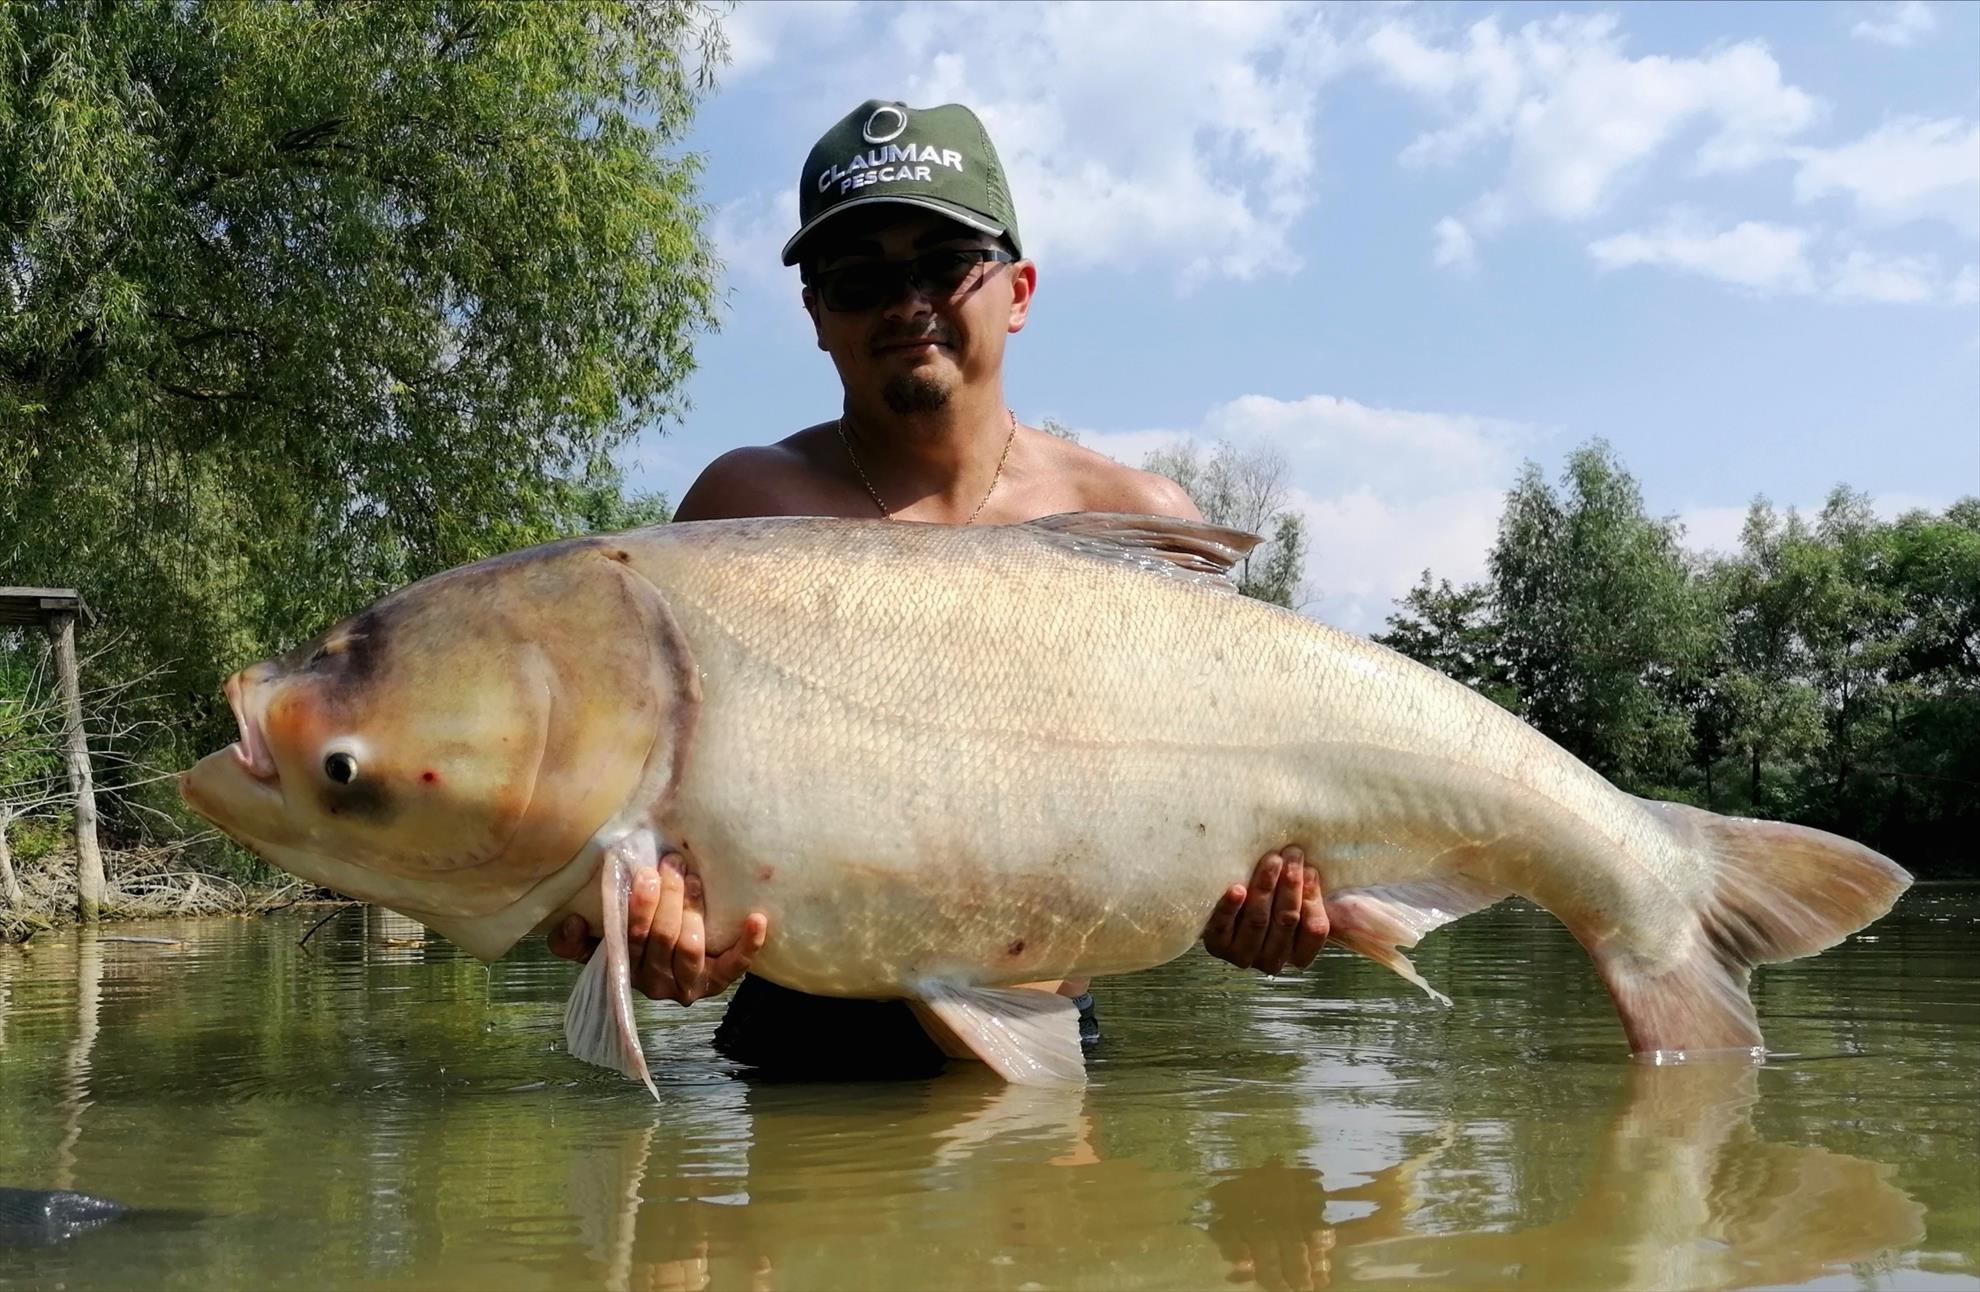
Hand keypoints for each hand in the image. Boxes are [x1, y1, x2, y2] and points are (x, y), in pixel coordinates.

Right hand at [547, 852, 768, 1004]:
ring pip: (690, 947)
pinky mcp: (719, 981)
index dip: (640, 907)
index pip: (630, 938)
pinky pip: (735, 964)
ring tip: (694, 879)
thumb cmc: (635, 943)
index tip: (646, 874)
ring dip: (693, 909)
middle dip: (669, 896)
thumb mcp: (598, 943)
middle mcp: (656, 982)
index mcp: (626, 969)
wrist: (675, 967)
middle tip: (673, 863)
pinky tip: (756, 918)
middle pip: (663, 937)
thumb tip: (571, 923)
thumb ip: (574, 940)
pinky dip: (747, 942)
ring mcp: (689, 984)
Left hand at [1203, 848, 1328, 974]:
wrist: (1231, 910)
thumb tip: (1315, 874)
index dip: (1313, 898)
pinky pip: (1224, 927)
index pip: (1314, 929)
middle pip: (1287, 920)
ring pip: (1259, 920)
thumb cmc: (1274, 901)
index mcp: (1299, 955)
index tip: (1310, 870)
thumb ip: (1314, 896)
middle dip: (1290, 884)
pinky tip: (1237, 889)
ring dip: (1266, 887)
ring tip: (1271, 861)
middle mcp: (1273, 961)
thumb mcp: (1304, 902)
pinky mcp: (1218, 946)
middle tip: (1291, 855)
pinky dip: (1231, 907)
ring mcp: (1244, 956)